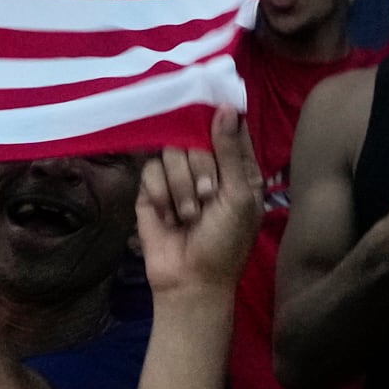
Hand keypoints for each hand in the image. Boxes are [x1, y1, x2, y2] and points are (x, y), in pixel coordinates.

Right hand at [135, 110, 260, 295]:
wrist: (191, 280)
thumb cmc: (225, 242)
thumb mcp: (238, 197)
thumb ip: (230, 152)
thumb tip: (225, 108)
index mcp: (238, 168)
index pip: (230, 128)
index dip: (222, 121)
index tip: (214, 116)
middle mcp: (208, 167)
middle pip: (197, 137)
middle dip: (201, 167)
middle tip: (207, 196)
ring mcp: (178, 177)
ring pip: (171, 151)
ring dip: (180, 186)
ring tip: (188, 215)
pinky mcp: (151, 189)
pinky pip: (150, 170)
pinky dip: (159, 193)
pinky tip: (167, 216)